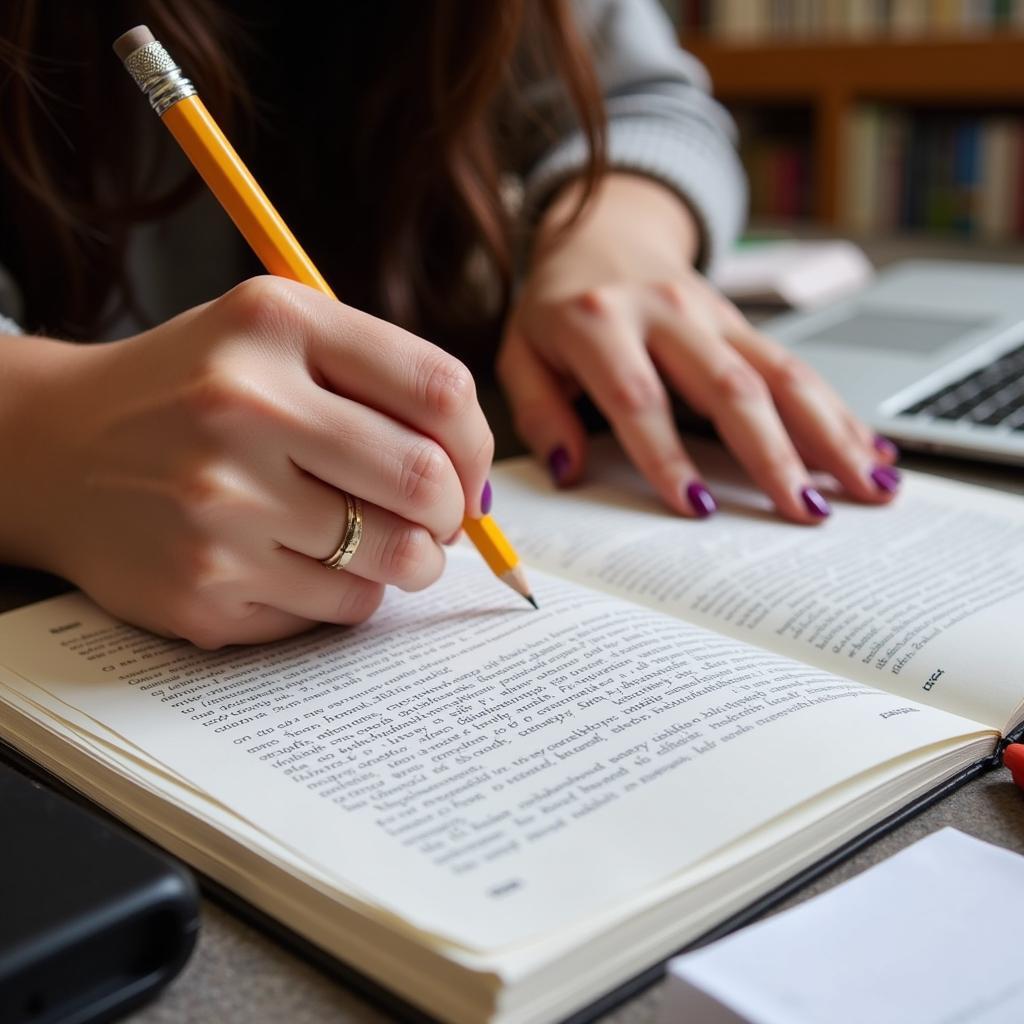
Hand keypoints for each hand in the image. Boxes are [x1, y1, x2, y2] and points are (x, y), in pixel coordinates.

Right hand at [7, 278, 492, 645]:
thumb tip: (476, 479)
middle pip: (424, 481)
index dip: (477, 443)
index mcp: (274, 324)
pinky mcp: (204, 587)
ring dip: (412, 561)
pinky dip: (350, 594)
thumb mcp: (271, 340)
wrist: (56, 450)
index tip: (468, 471)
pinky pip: (339, 607)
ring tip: (388, 548)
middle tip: (437, 520)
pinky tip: (312, 565)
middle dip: (452, 514)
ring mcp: (218, 505)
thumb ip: (377, 383)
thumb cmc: (192, 394)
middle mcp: (243, 408)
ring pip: (392, 558)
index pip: (440, 390)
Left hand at [497, 174, 898, 522]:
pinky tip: (871, 450)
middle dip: (774, 454)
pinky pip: (796, 367)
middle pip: (731, 387)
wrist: (602, 230)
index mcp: (599, 322)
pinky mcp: (743, 323)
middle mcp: (668, 313)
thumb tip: (567, 472)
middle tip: (806, 512)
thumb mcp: (520, 352)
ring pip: (782, 374)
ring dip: (830, 433)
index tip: (698, 506)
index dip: (668, 455)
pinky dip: (837, 412)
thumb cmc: (557, 307)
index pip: (638, 397)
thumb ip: (537, 412)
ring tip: (871, 487)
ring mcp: (715, 315)